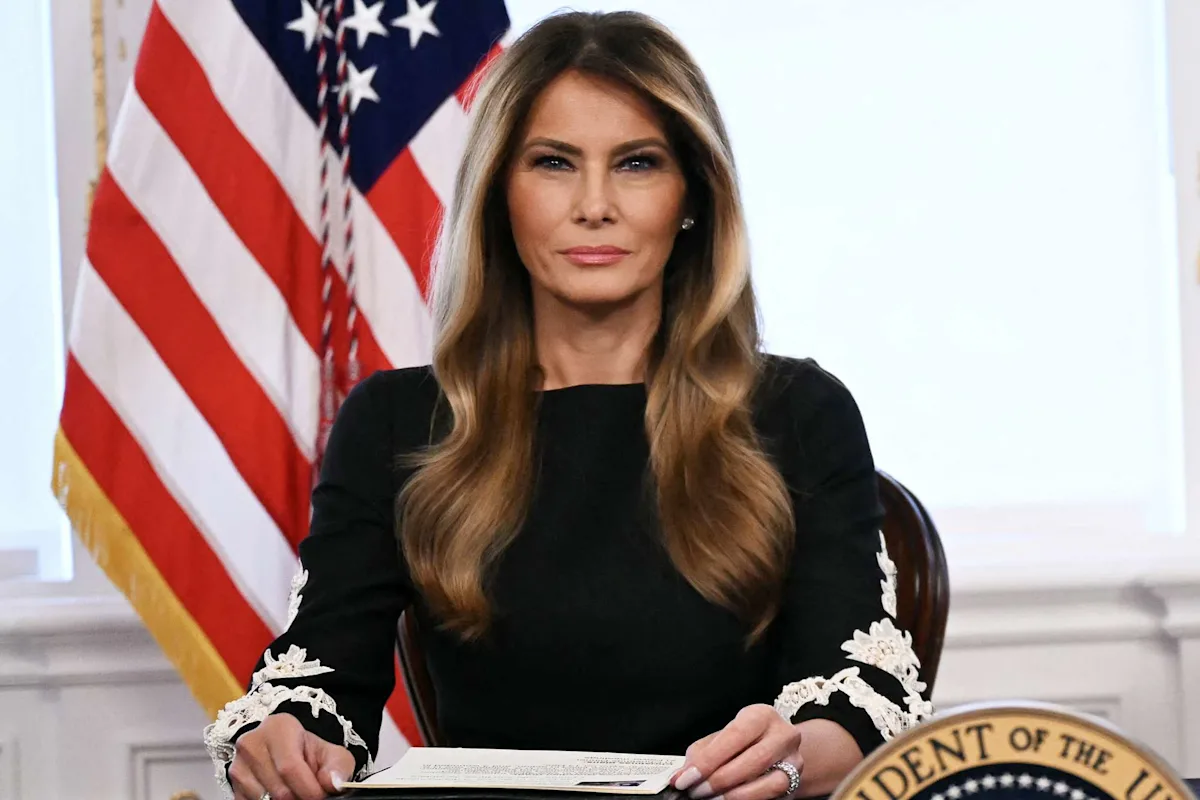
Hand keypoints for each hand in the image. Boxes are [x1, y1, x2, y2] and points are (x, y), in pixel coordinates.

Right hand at [229, 713, 354, 799]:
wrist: (289, 753)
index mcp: (279, 728)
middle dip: (299, 798)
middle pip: (278, 788)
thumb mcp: (332, 754)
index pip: (290, 767)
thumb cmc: (309, 752)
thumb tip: (333, 784)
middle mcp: (252, 742)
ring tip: (296, 791)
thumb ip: (338, 768)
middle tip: (309, 794)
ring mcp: (238, 764)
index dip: (309, 789)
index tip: (321, 796)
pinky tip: (280, 794)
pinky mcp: (232, 784)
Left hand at [672, 705, 803, 799]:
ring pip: (770, 784)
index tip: (685, 778)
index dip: (708, 760)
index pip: (735, 736)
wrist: (777, 750)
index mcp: (761, 715)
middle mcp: (784, 736)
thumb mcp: (722, 737)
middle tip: (696, 791)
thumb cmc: (743, 741)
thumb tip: (681, 776)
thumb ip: (702, 754)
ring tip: (712, 799)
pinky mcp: (795, 786)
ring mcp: (794, 762)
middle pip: (753, 761)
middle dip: (719, 780)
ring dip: (735, 795)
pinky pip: (773, 798)